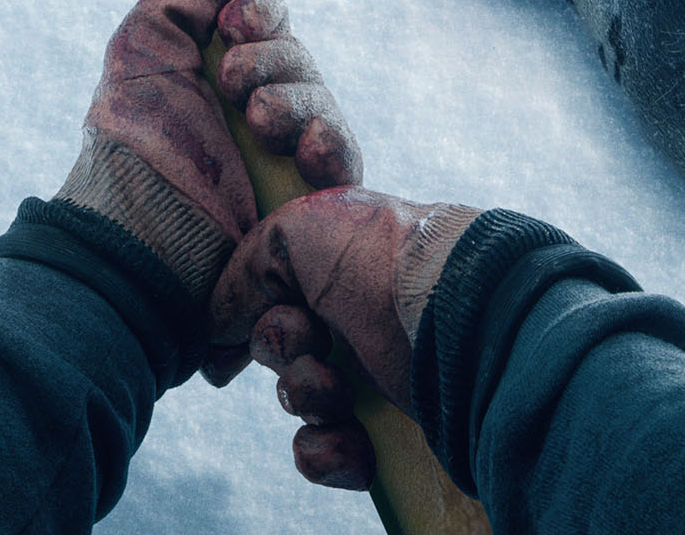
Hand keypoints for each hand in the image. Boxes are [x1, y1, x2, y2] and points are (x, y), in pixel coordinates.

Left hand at [55, 0, 360, 325]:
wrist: (138, 229)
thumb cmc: (134, 140)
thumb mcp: (147, 43)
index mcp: (221, 76)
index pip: (270, 28)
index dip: (261, 15)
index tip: (234, 22)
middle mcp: (257, 114)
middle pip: (300, 61)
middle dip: (273, 61)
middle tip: (235, 84)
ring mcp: (285, 161)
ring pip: (324, 106)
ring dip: (295, 103)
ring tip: (261, 123)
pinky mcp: (310, 205)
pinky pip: (344, 161)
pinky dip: (330, 146)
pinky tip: (307, 147)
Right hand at [210, 187, 482, 489]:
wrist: (466, 324)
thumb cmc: (386, 263)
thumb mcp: (299, 231)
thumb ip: (244, 268)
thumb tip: (218, 326)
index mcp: (342, 254)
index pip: (278, 276)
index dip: (252, 302)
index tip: (248, 312)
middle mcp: (358, 306)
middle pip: (278, 339)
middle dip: (280, 344)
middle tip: (309, 336)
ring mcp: (377, 366)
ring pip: (298, 397)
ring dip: (304, 396)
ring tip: (338, 392)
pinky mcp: (392, 425)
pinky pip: (326, 450)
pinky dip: (328, 452)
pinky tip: (353, 443)